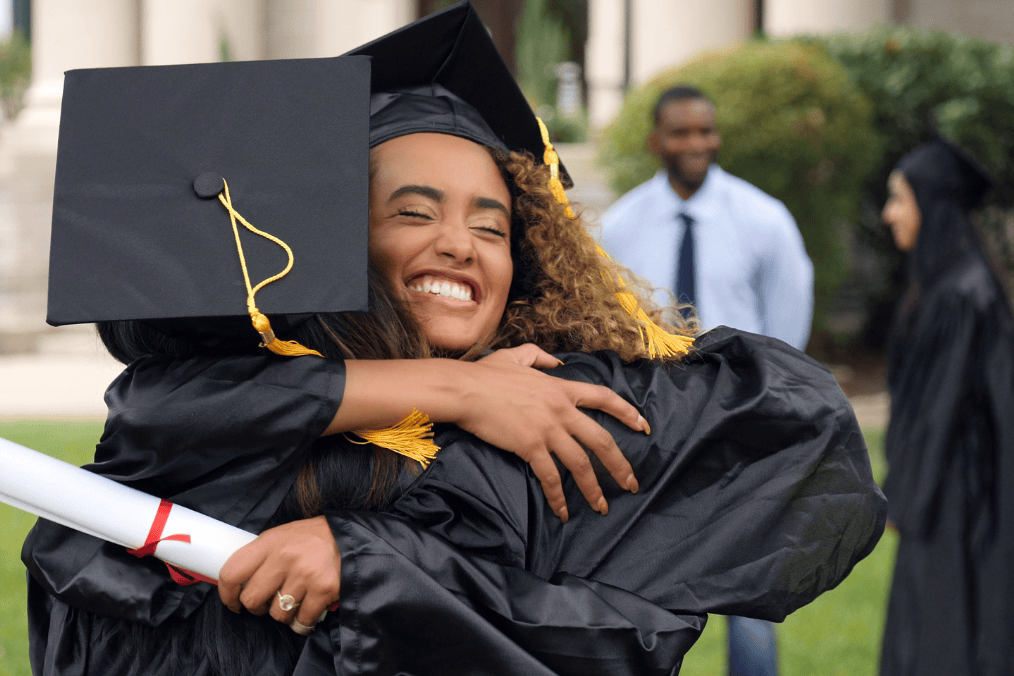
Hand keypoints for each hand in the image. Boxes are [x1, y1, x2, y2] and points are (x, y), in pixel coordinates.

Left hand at [218, 516, 339, 633]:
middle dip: (257, 607)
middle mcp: (285, 557)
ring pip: (277, 614)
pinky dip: (303, 620)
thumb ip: (261, 555)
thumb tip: (238, 582)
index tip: (232, 602)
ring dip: (284, 613)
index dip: (227, 594)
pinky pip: (301, 620)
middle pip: (252, 599)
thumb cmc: (313, 538)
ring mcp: (305, 574)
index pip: (232, 572)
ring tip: (294, 601)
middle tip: (268, 603)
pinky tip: (309, 608)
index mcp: (270, 542)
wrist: (351, 536)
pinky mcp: (324, 589)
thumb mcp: (282, 536)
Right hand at [460, 344, 648, 522]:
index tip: (643, 427)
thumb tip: (557, 361)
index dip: (627, 412)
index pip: (604, 398)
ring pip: (581, 463)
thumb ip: (540, 357)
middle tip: (631, 484)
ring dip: (593, 488)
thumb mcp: (517, 356)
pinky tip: (563, 512)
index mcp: (561, 388)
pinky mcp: (530, 446)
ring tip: (602, 506)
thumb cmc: (485, 374)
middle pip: (601, 440)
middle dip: (620, 464)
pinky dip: (558, 497)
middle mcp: (561, 410)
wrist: (465, 390)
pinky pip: (550, 477)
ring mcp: (547, 429)